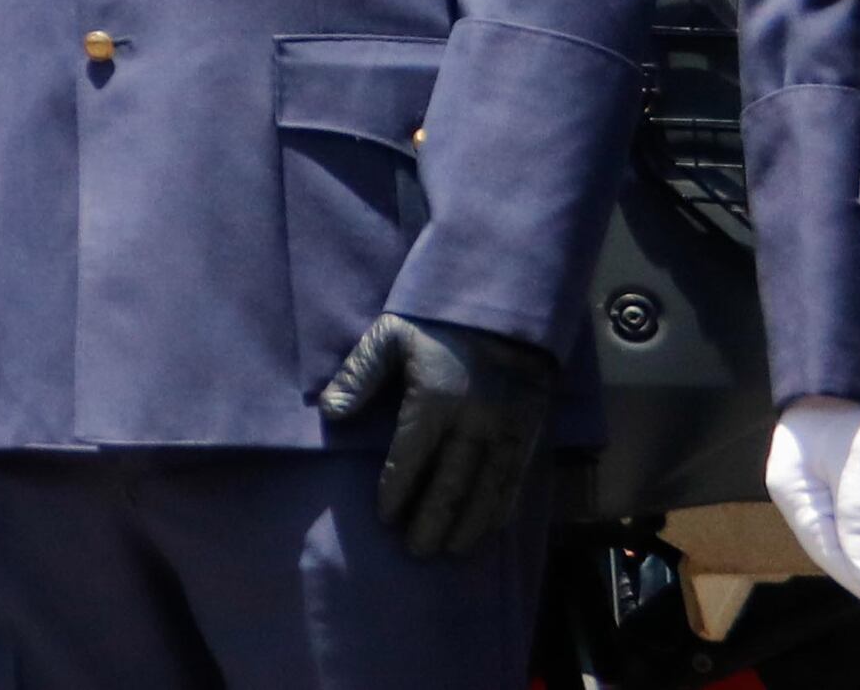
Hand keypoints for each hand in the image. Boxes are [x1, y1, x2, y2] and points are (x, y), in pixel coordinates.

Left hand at [320, 312, 557, 557]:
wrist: (505, 308)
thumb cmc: (437, 323)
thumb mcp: (390, 335)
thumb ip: (359, 374)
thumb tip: (329, 413)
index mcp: (435, 399)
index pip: (410, 457)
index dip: (396, 490)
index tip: (384, 518)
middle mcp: (474, 421)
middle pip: (451, 484)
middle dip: (432, 521)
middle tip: (416, 551)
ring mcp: (506, 430)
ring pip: (487, 490)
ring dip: (468, 525)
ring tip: (451, 551)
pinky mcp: (530, 432)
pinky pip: (516, 479)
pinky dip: (501, 508)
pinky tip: (489, 529)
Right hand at [767, 398, 859, 631]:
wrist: (839, 372)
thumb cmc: (846, 410)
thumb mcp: (858, 454)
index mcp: (794, 495)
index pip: (832, 554)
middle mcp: (803, 505)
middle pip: (839, 558)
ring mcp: (818, 500)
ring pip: (849, 550)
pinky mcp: (837, 493)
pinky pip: (857, 536)